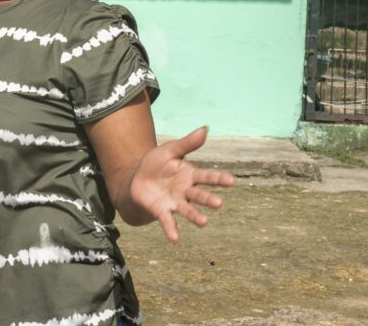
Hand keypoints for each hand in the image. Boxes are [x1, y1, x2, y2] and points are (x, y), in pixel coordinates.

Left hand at [127, 126, 234, 242]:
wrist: (136, 178)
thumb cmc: (156, 164)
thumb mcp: (170, 150)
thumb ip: (187, 143)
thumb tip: (205, 128)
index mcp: (190, 174)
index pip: (207, 176)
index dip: (218, 178)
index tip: (231, 180)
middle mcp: (186, 191)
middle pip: (199, 195)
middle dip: (208, 199)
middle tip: (218, 204)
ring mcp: (175, 202)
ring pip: (188, 210)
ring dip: (195, 216)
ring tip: (204, 223)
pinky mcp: (162, 211)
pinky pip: (168, 221)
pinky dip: (172, 230)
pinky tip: (175, 239)